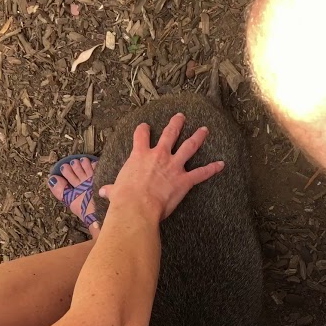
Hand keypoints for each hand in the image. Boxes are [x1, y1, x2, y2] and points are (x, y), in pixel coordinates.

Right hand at [98, 113, 224, 222]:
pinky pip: (201, 173)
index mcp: (139, 156)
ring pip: (189, 147)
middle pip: (170, 134)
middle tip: (181, 117)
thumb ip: (111, 189)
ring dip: (198, 137)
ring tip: (204, 130)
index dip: (143, 130)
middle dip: (176, 124)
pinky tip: (221, 165)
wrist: (137, 207)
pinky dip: (212, 169)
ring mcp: (173, 166)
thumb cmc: (124, 198)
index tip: (145, 127)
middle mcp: (158, 156)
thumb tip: (103, 192)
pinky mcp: (184, 180)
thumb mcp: (114, 191)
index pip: (141, 136)